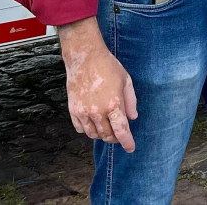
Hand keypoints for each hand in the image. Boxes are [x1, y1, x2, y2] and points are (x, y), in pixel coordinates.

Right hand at [58, 18, 138, 150]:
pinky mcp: (73, 110)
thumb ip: (131, 101)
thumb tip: (132, 118)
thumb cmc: (108, 67)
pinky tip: (94, 122)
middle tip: (119, 134)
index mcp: (114, 104)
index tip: (130, 148)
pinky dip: (88, 130)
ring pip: (93, 134)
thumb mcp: (126, 81)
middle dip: (115, 138)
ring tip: (107, 127)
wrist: (85, 57)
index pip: (121, 130)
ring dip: (102, 134)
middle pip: (107, 135)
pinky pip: (81, 129)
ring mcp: (83, 112)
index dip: (127, 142)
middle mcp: (97, 111)